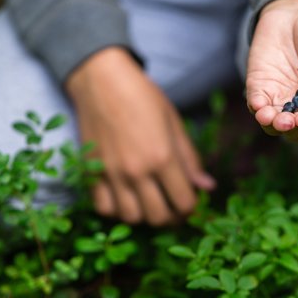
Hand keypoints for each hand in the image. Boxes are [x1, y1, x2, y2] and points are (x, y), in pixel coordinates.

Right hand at [65, 47, 214, 225]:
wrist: (101, 80)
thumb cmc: (142, 96)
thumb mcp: (174, 123)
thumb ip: (190, 158)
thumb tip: (206, 186)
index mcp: (163, 157)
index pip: (184, 203)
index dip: (192, 207)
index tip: (190, 199)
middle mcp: (137, 171)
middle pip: (159, 217)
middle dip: (171, 216)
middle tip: (172, 204)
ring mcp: (112, 175)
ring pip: (131, 218)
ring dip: (144, 215)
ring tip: (149, 201)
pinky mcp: (92, 173)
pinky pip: (104, 209)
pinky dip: (116, 210)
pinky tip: (125, 197)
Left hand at [246, 0, 297, 141]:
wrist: (295, 11)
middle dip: (293, 129)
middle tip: (288, 120)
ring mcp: (280, 99)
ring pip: (275, 125)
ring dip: (272, 125)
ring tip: (269, 117)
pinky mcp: (260, 89)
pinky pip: (257, 105)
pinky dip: (257, 108)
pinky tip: (258, 105)